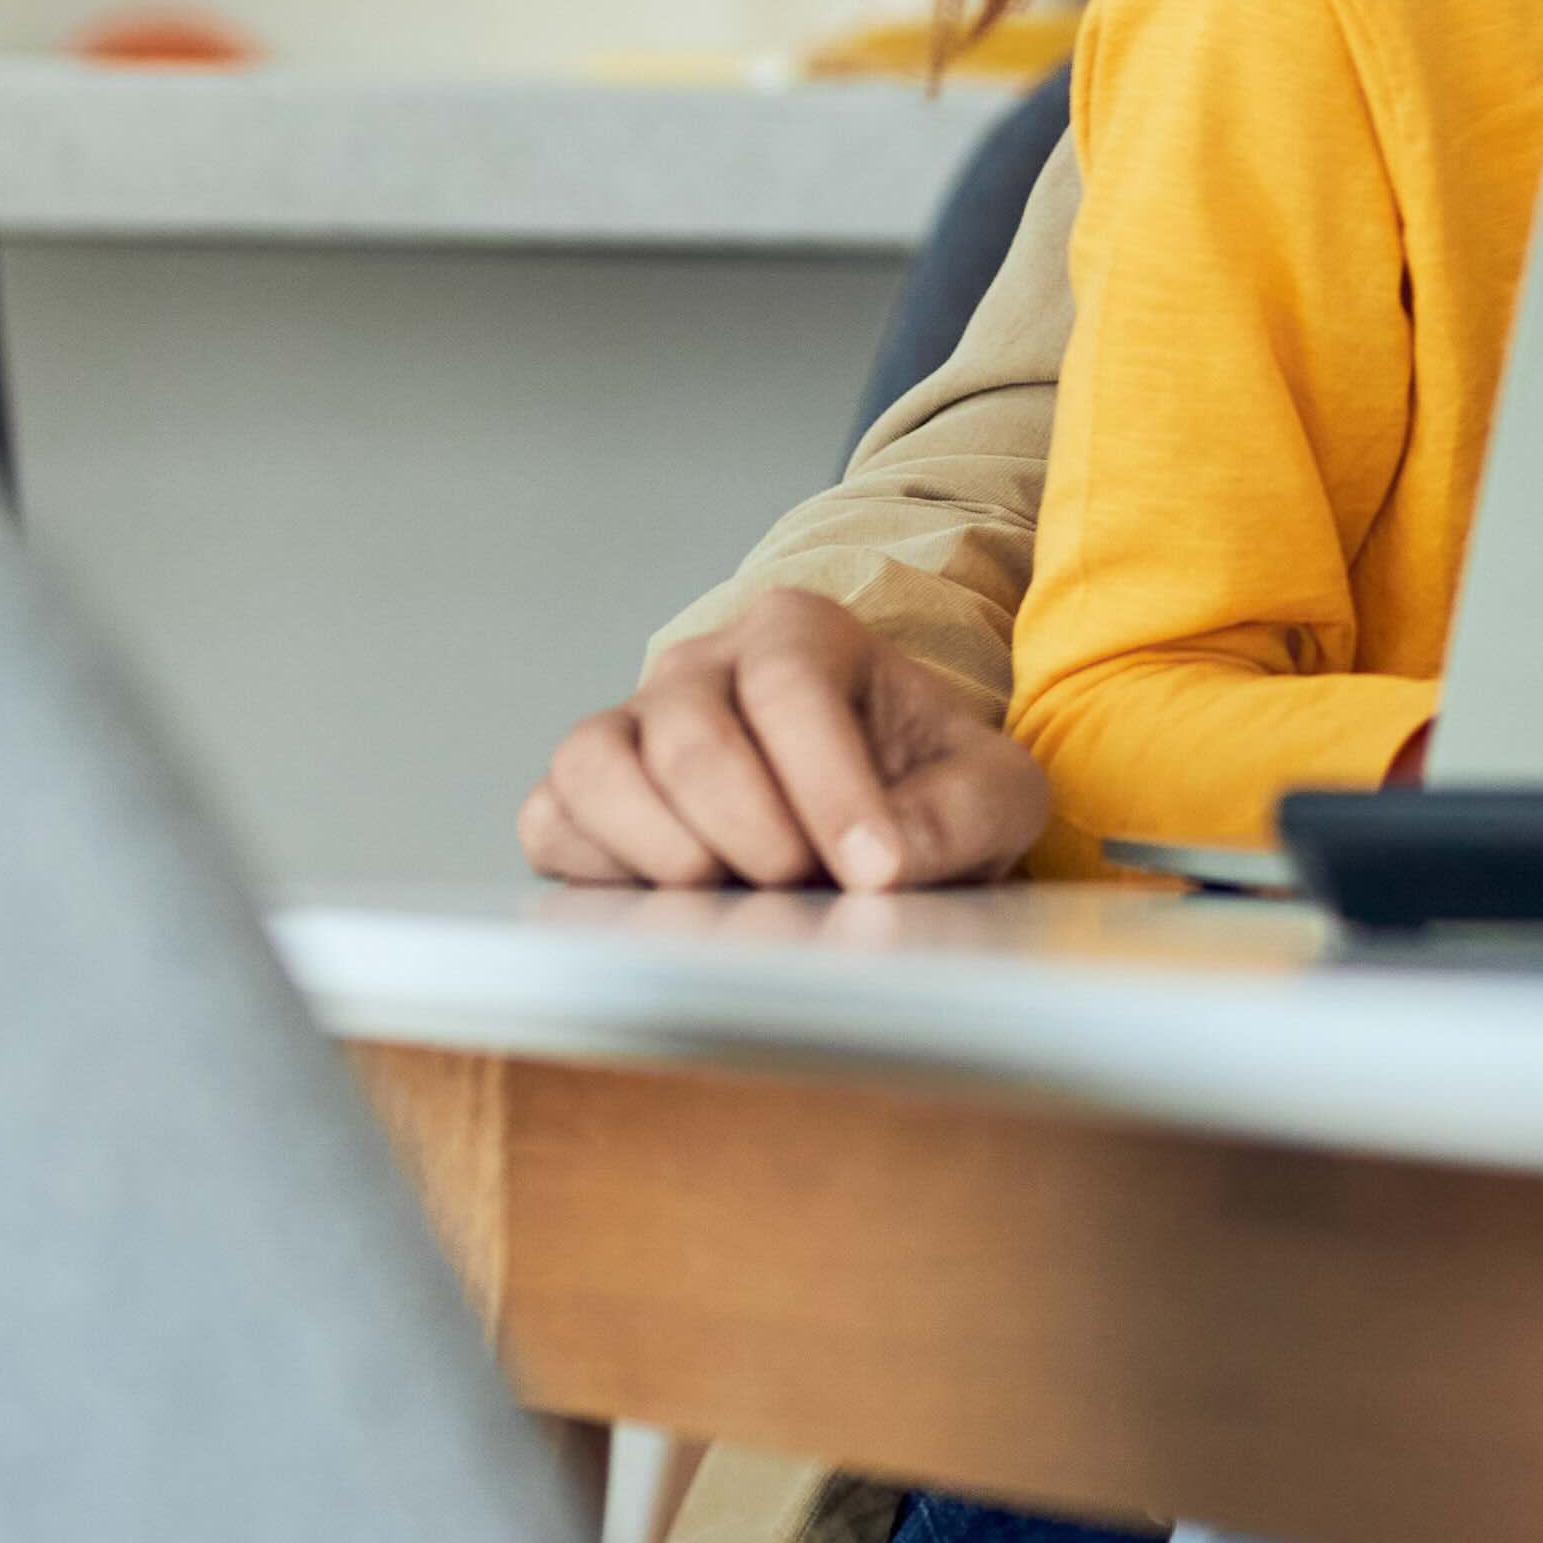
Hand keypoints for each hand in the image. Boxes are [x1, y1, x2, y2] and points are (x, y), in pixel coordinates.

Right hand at [518, 586, 1051, 894]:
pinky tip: (666, 908)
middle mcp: (701, 666)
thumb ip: (964, 812)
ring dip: (658, 842)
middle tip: (803, 887)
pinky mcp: (581, 800)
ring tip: (725, 894)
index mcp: (799, 633)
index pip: (792, 688)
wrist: (878, 828)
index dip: (830, 786)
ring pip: (595, 762)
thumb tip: (887, 864)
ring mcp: (631, 728)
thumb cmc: (928, 796)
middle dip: (749, 823)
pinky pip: (551, 820)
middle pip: (691, 729)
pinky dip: (594, 867)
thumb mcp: (992, 795)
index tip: (877, 872)